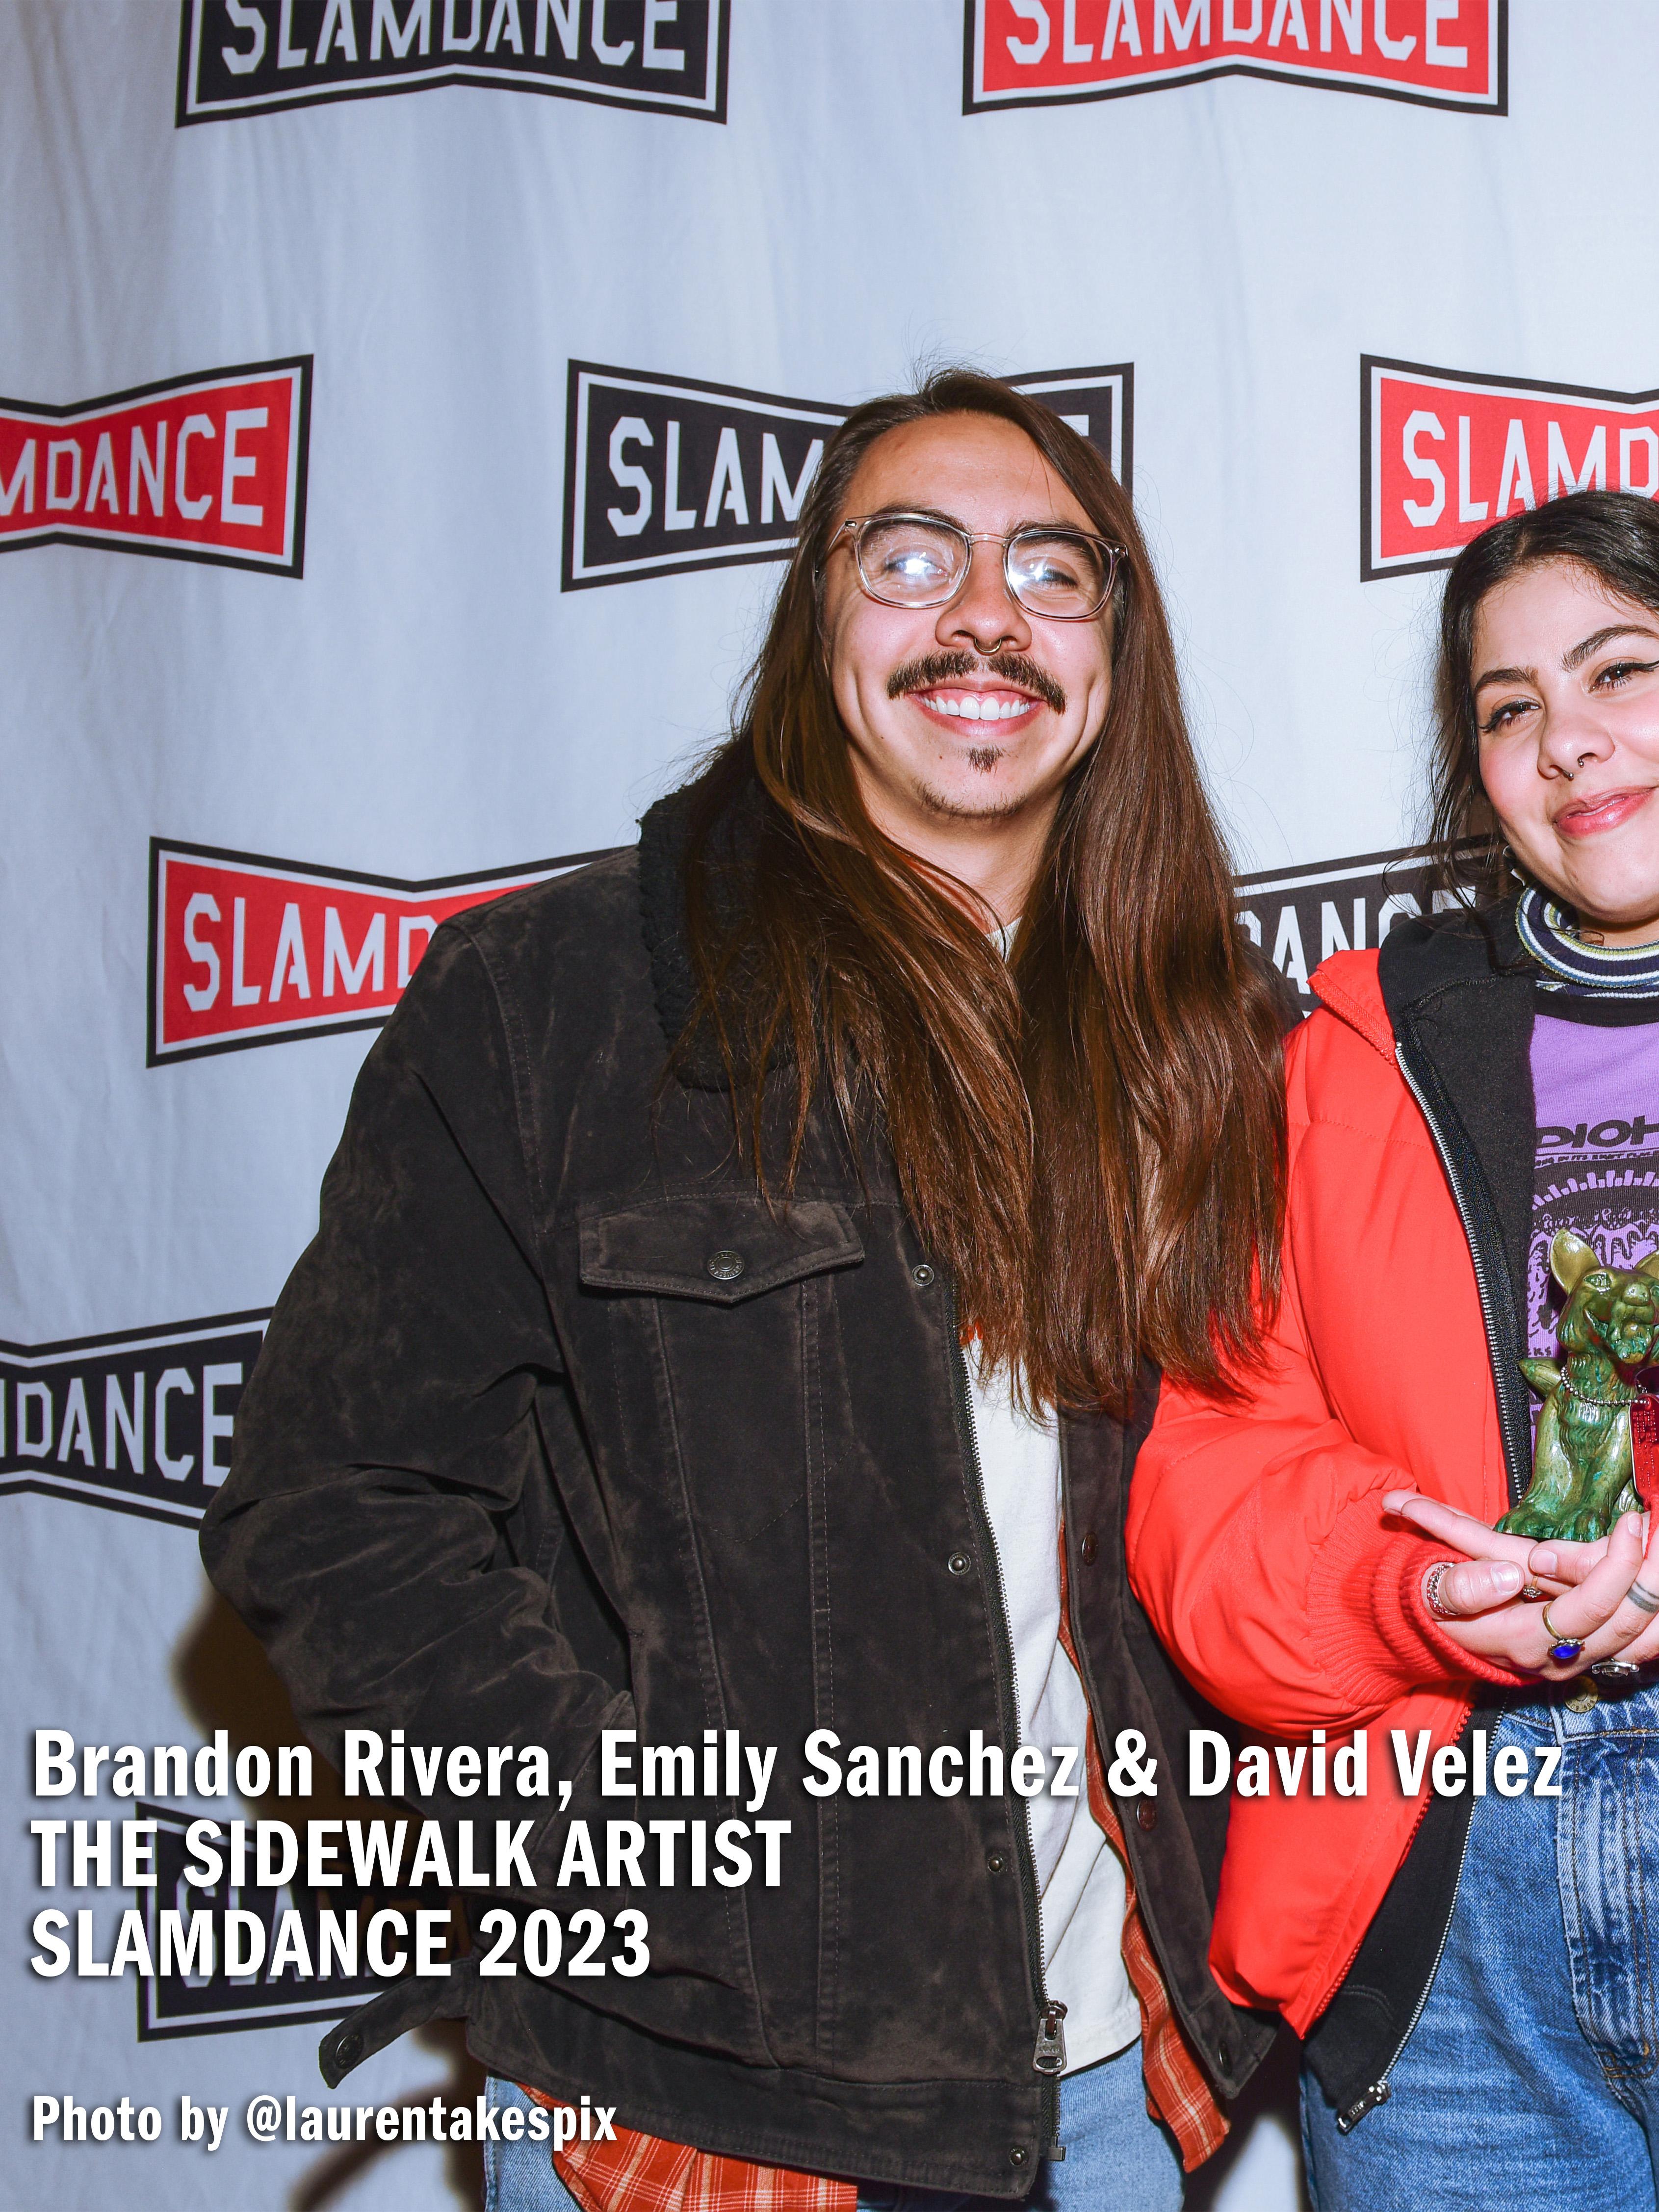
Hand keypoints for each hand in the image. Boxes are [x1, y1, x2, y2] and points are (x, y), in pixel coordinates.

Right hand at [1383, 1492, 1658, 1677]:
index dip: (1614, 1566)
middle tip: (1658, 1524)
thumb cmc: (1437, 1602)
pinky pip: (1643, 1645)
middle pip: (1625, 1622)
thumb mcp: (1434, 1591)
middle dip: (1649, 1572)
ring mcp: (1578, 1660)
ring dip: (1658, 1590)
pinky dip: (1658, 1618)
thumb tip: (1508, 1575)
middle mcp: (1558, 1659)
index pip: (1586, 1609)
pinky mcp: (1590, 1654)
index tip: (1629, 1522)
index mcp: (1521, 1640)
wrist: (1440, 1633)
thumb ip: (1464, 1585)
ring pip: (1642, 1636)